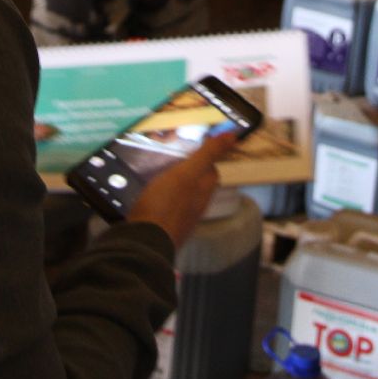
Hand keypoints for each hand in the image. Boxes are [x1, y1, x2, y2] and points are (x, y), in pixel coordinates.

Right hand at [126, 130, 237, 246]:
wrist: (145, 242)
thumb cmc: (166, 204)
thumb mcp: (188, 172)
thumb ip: (208, 154)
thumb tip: (232, 136)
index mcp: (202, 191)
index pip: (212, 172)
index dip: (207, 158)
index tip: (198, 145)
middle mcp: (196, 207)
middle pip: (200, 186)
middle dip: (193, 172)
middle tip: (179, 158)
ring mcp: (180, 219)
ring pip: (185, 198)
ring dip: (178, 186)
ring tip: (163, 174)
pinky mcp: (164, 228)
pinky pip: (169, 209)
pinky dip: (165, 200)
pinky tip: (152, 197)